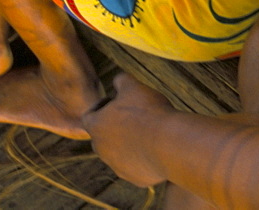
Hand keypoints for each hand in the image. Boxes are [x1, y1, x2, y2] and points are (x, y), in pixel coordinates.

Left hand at [83, 73, 174, 187]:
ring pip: (118, 154)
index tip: (117, 101)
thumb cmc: (148, 112)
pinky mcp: (134, 178)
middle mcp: (101, 149)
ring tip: (147, 132)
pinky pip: (135, 166)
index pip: (89, 116)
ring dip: (128, 144)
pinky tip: (156, 147)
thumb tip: (117, 80)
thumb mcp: (133, 86)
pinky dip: (142, 158)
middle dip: (114, 127)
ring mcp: (117, 166)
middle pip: (102, 137)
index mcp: (96, 126)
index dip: (102, 106)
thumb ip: (121, 80)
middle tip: (133, 117)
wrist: (169, 143)